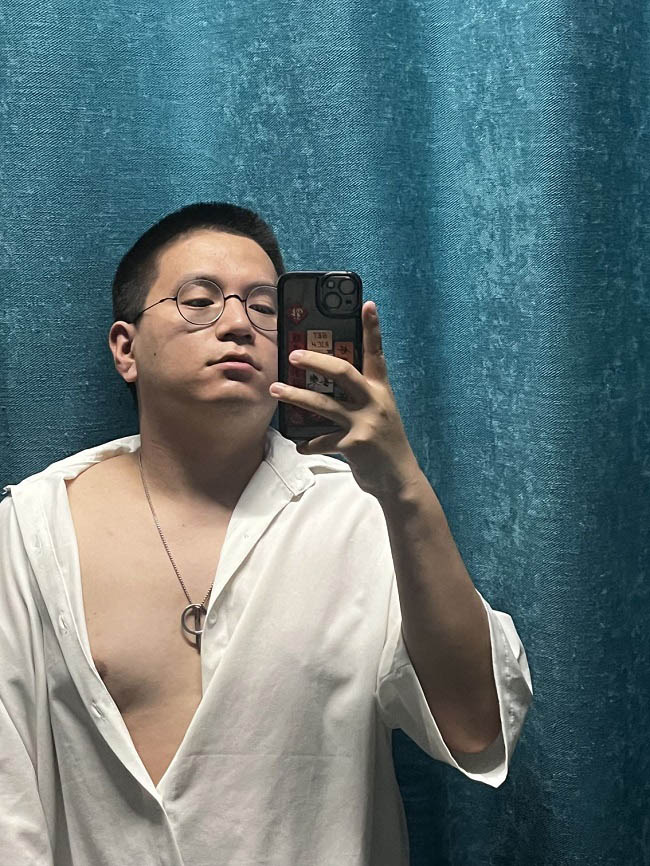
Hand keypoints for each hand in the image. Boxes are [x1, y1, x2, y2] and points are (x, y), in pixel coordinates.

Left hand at [269, 301, 420, 498]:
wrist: (400, 480)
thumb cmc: (385, 445)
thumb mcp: (379, 415)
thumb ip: (360, 399)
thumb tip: (327, 386)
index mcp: (381, 391)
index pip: (377, 353)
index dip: (372, 328)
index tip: (366, 303)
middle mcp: (375, 402)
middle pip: (343, 372)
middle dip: (315, 361)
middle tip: (293, 355)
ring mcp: (365, 423)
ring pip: (323, 404)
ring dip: (295, 397)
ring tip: (275, 390)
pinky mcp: (355, 444)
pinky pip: (323, 440)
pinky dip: (309, 443)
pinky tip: (300, 445)